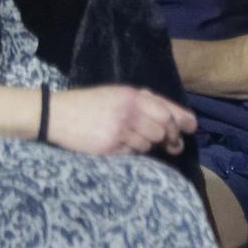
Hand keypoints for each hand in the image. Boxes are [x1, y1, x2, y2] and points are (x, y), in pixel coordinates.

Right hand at [50, 85, 195, 156]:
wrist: (56, 114)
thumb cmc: (89, 104)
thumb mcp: (116, 94)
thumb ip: (143, 102)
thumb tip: (172, 118)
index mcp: (132, 95)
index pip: (167, 110)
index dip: (183, 120)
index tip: (191, 128)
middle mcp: (129, 111)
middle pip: (163, 129)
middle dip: (171, 138)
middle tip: (173, 145)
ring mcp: (119, 129)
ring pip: (149, 143)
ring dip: (147, 144)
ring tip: (133, 138)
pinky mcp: (110, 146)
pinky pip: (132, 152)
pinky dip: (131, 151)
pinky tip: (119, 143)